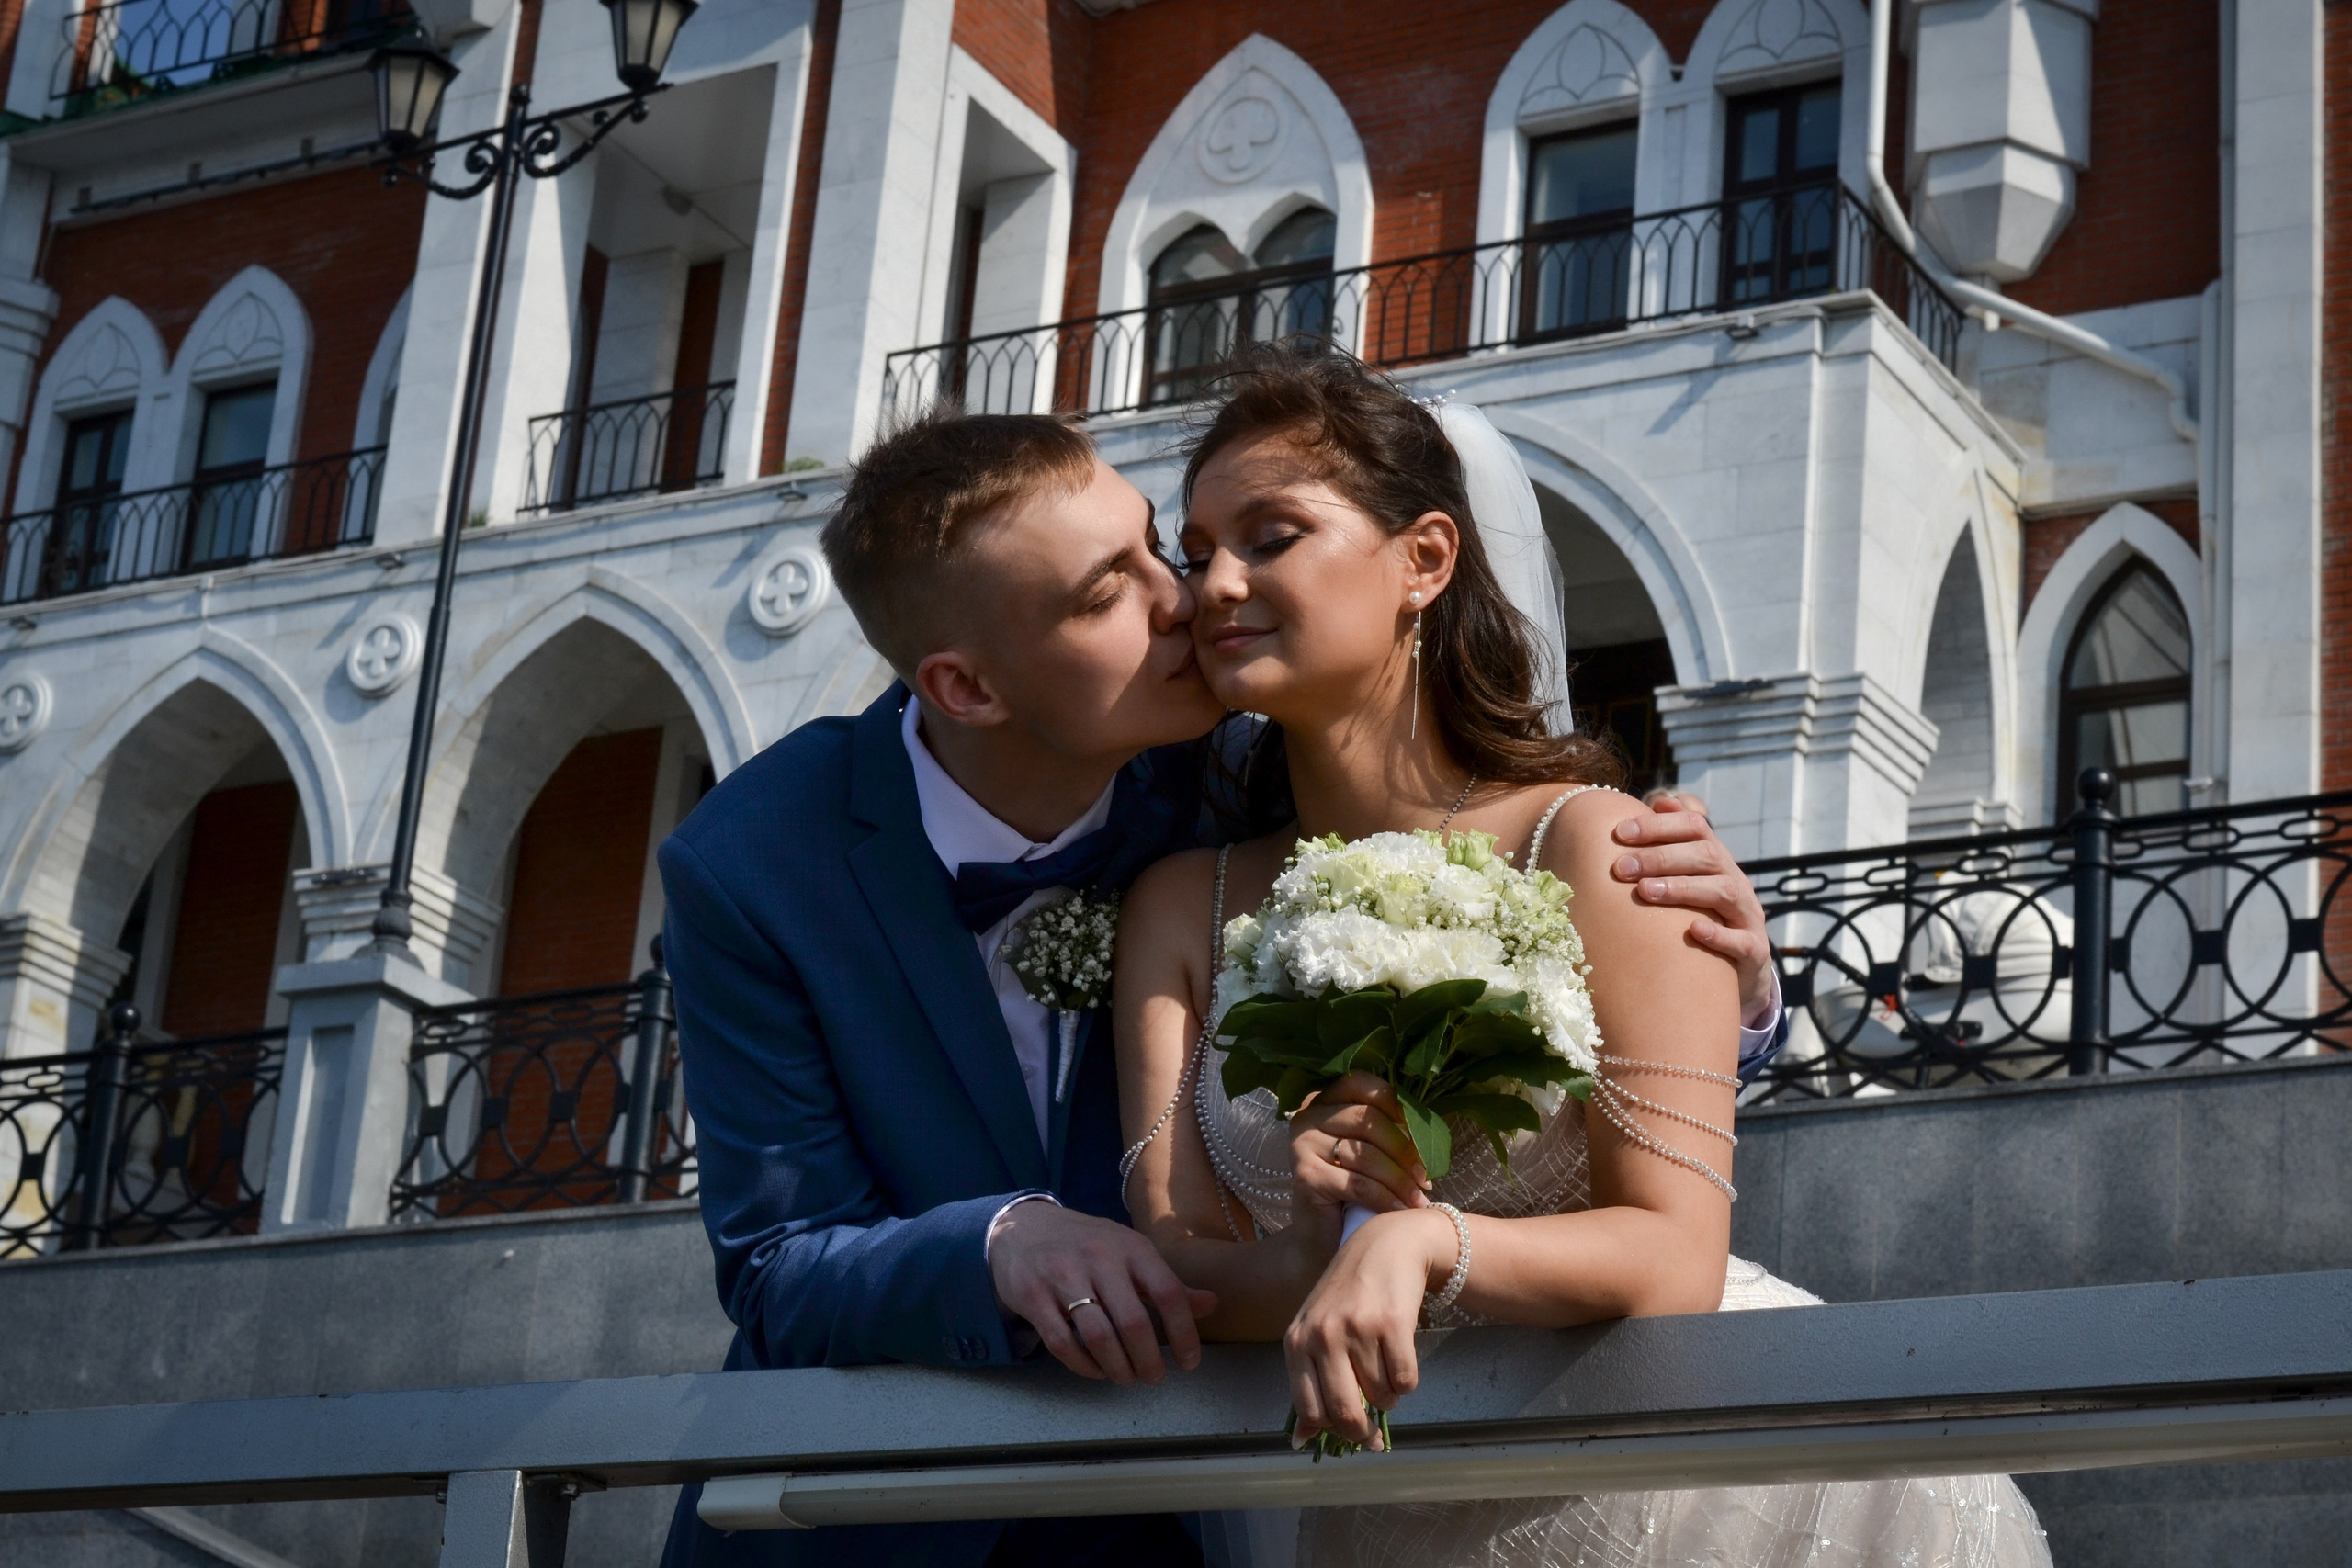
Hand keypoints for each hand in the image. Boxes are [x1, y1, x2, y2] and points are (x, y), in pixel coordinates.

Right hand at [988, 1200, 1217, 1384]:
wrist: (1022, 1226)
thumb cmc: (1087, 1244)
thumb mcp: (1129, 1252)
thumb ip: (1166, 1282)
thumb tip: (1211, 1305)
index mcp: (1130, 1247)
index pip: (1168, 1293)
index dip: (1184, 1333)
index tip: (1189, 1362)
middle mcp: (1099, 1258)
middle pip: (1133, 1322)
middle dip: (1149, 1360)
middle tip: (1154, 1378)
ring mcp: (1062, 1276)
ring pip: (1098, 1336)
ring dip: (1118, 1367)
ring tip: (1127, 1377)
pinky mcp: (1032, 1296)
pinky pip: (1062, 1342)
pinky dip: (1083, 1365)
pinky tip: (1096, 1370)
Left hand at [1285, 1207, 1454, 1449]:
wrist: (1385, 1246)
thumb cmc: (1347, 1295)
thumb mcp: (1316, 1332)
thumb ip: (1308, 1382)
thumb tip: (1301, 1441)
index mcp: (1296, 1341)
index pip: (1310, 1409)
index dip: (1333, 1432)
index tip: (1350, 1435)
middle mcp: (1322, 1334)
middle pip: (1344, 1411)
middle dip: (1363, 1432)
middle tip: (1373, 1432)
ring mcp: (1356, 1328)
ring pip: (1380, 1397)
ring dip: (1389, 1396)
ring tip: (1385, 1370)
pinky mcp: (1391, 1323)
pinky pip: (1405, 1380)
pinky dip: (1407, 1381)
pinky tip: (1400, 1358)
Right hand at [1290, 1072, 1429, 1216]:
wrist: (1320, 1235)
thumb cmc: (1350, 1191)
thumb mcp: (1368, 1151)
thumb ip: (1387, 1130)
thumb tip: (1429, 1129)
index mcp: (1324, 1101)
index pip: (1361, 1084)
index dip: (1395, 1104)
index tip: (1421, 1134)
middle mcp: (1308, 1116)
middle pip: (1368, 1119)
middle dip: (1404, 1149)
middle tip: (1426, 1177)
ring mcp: (1302, 1145)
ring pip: (1365, 1154)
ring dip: (1400, 1179)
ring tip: (1419, 1198)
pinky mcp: (1306, 1176)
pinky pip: (1358, 1184)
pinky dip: (1386, 1198)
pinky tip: (1402, 1211)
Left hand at [1614, 793, 1775, 1026]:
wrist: (1739, 969)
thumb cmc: (1702, 917)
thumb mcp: (1690, 879)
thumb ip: (1673, 844)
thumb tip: (1661, 800)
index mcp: (1717, 861)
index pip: (1696, 827)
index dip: (1659, 826)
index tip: (1620, 832)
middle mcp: (1735, 881)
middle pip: (1706, 856)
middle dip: (1661, 858)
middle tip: (1621, 867)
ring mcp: (1747, 915)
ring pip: (1722, 891)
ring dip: (1682, 888)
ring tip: (1645, 892)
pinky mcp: (1753, 951)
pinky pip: (1741, 940)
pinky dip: (1717, 935)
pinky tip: (1692, 930)